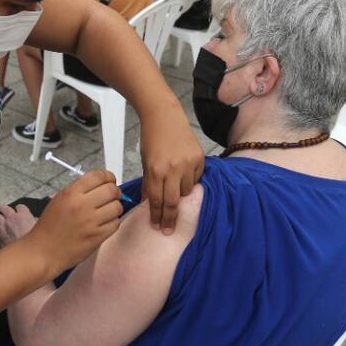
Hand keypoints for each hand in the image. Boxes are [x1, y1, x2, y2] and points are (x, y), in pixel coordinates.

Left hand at [0, 204, 36, 247]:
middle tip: (1, 208)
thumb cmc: (35, 241)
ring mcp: (3, 224)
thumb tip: (35, 220)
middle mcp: (12, 217)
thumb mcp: (39, 229)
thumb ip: (36, 222)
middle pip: (5, 208)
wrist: (25, 253)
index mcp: (24, 215)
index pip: (20, 207)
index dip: (19, 209)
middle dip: (3, 208)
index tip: (18, 211)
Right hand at [22, 170, 122, 272]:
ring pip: (117, 207)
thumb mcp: (60, 199)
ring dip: (115, 208)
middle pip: (112, 190)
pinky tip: (104, 223)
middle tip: (111, 196)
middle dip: (115, 192)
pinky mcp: (97, 237)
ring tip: (107, 211)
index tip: (110, 180)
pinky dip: (113, 222)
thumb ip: (79, 190)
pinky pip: (115, 224)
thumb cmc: (50, 226)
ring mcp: (91, 222)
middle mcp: (82, 205)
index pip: (99, 176)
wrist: (43, 251)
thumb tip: (102, 185)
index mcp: (71, 193)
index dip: (108, 176)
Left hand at [139, 111, 204, 233]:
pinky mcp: (199, 157)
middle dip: (169, 218)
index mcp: (156, 170)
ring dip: (180, 195)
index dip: (157, 215)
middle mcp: (173, 168)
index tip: (157, 226)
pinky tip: (184, 178)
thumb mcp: (145, 162)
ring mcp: (188, 163)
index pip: (157, 200)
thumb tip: (150, 203)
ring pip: (186, 191)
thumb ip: (149, 183)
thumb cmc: (151, 138)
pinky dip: (190, 181)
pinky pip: (196, 178)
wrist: (164, 115)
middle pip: (173, 201)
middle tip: (167, 229)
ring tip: (174, 193)